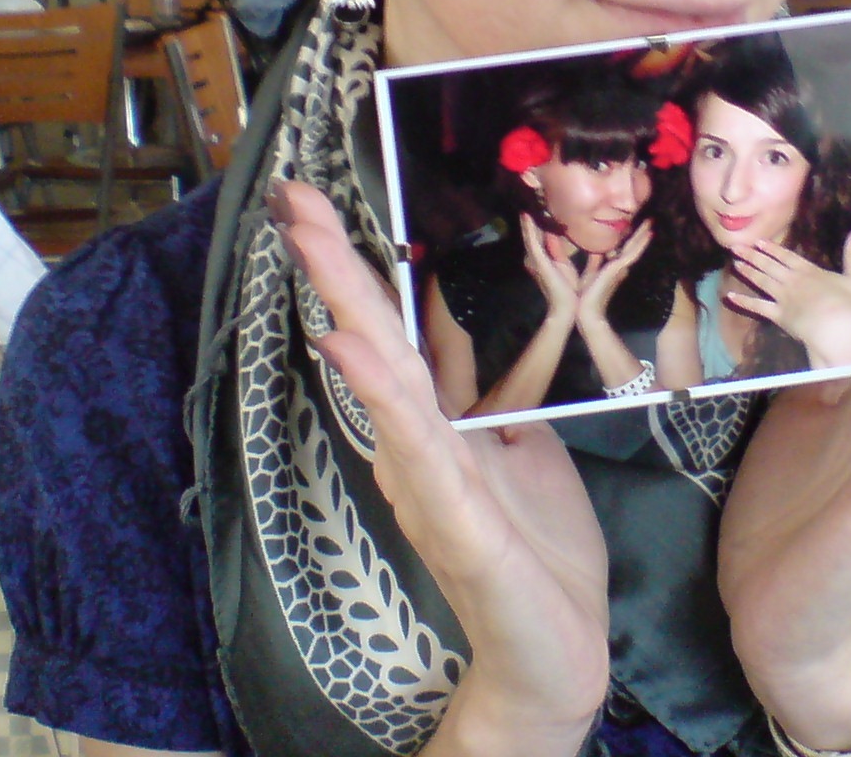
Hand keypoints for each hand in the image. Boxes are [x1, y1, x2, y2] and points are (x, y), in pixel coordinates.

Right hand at [269, 181, 609, 750]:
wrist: (557, 652)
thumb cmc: (540, 553)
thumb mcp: (528, 449)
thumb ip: (500, 397)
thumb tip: (486, 340)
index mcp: (438, 423)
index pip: (393, 331)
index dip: (360, 269)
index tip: (319, 205)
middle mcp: (418, 444)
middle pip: (371, 340)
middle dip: (334, 266)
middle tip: (293, 197)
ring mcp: (429, 479)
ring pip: (383, 380)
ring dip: (347, 309)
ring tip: (313, 244)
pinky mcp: (454, 520)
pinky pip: (418, 448)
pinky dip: (382, 396)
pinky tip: (350, 350)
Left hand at [575, 220, 651, 327]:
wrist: (585, 310)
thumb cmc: (585, 294)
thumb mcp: (589, 272)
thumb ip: (595, 260)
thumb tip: (597, 249)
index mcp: (613, 266)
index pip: (624, 248)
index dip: (630, 236)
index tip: (634, 224)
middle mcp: (620, 266)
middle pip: (632, 246)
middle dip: (640, 232)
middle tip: (650, 219)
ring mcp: (621, 267)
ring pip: (634, 247)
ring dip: (642, 234)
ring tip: (651, 221)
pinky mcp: (619, 268)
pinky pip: (632, 253)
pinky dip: (641, 243)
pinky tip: (648, 234)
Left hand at [725, 230, 850, 370]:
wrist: (837, 327)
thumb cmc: (849, 305)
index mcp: (810, 271)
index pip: (787, 256)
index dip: (773, 249)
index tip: (759, 241)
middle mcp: (792, 281)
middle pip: (769, 265)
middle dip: (753, 255)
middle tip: (736, 247)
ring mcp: (783, 297)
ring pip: (761, 281)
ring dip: (748, 271)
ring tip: (735, 262)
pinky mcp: (778, 315)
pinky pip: (758, 307)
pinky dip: (744, 301)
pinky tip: (729, 297)